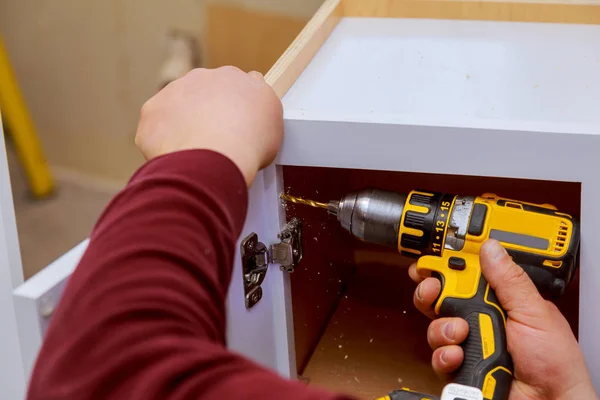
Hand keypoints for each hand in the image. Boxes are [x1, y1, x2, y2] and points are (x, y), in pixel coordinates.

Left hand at [135, 66, 282, 185]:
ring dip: (182, 126)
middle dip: (205, 114)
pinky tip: (176, 157)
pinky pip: (156, 128)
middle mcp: (202, 77)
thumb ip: (260, 107)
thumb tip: (252, 106)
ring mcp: (173, 92)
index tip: (235, 127)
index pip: (233, 87)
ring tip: (194, 153)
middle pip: (202, 94)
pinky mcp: (151, 111)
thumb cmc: (249, 141)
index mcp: (234, 77)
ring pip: (176, 109)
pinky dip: (163, 142)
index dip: (234, 109)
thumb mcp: (272, 120)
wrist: (215, 155)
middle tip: (213, 142)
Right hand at [409, 239, 597, 398]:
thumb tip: (491, 248)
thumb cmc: (555, 362)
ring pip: (434, 325)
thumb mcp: (535, 313)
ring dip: (443, 328)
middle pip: (440, 296)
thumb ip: (510, 281)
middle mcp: (479, 318)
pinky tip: (459, 355)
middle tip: (434, 291)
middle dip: (431, 291)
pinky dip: (445, 355)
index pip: (465, 273)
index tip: (431, 259)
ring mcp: (467, 342)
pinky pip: (437, 355)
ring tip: (461, 333)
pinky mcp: (459, 365)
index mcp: (498, 299)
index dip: (444, 264)